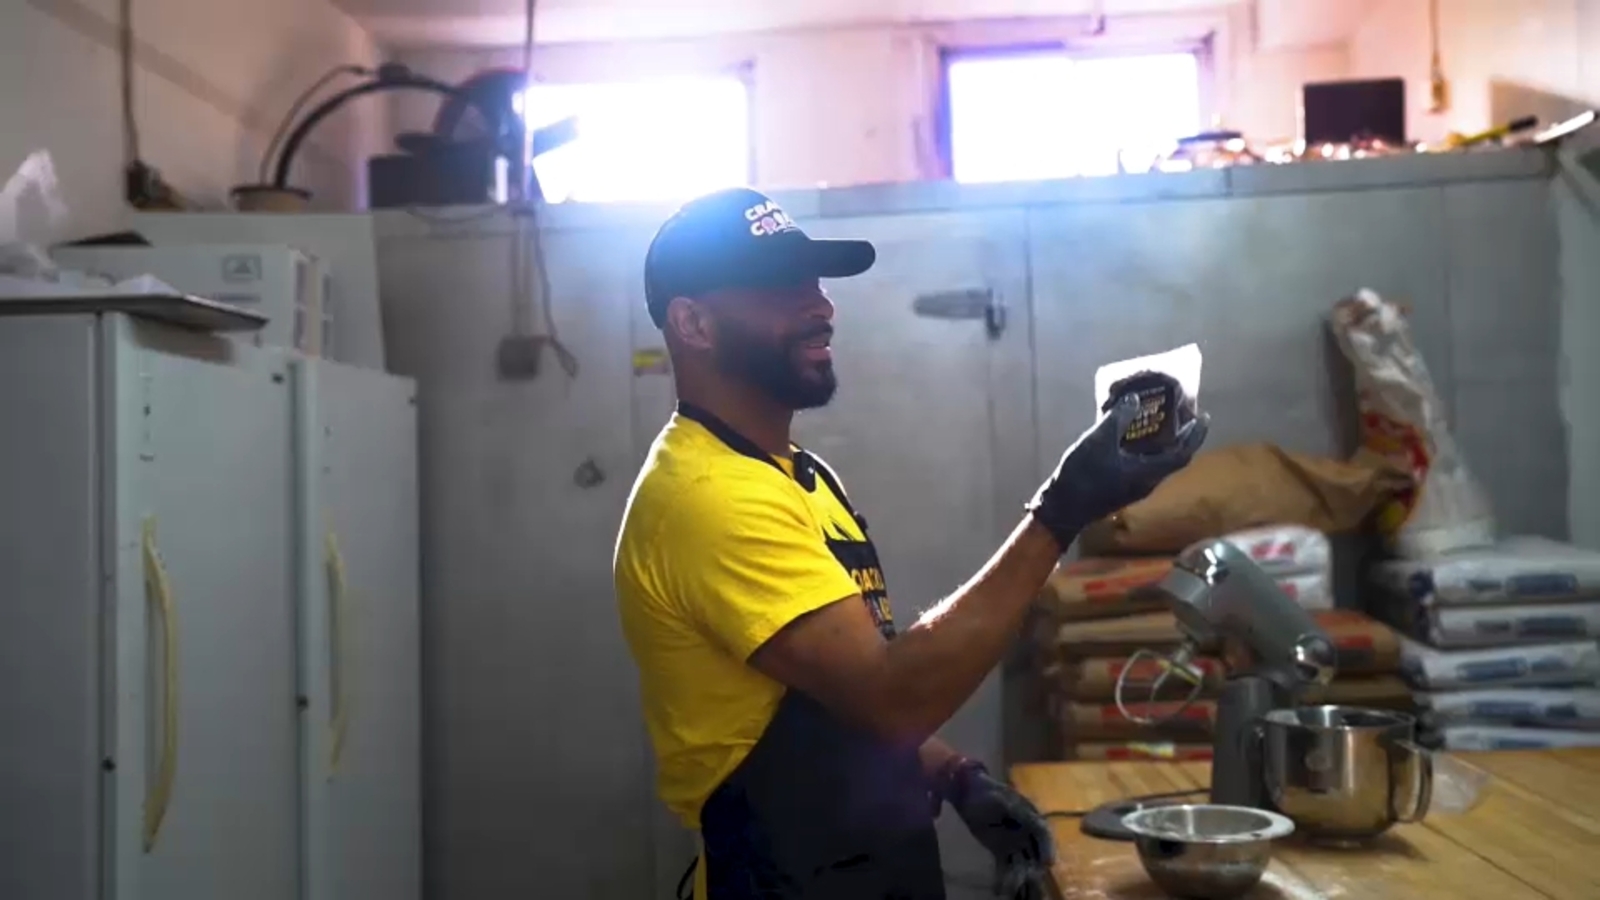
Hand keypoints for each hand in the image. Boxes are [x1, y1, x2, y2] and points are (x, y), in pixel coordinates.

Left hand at [946, 762, 1054, 899]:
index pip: (1043, 834)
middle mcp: (1026, 833)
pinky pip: (1005, 867)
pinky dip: (1003, 879)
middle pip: (1034, 854)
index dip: (1048, 848)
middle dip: (1034, 870)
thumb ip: (1019, 812)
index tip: (1048, 863)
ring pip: (1021, 864)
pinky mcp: (1000, 851)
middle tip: (1030, 882)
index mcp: (1031, 817)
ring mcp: (1014, 844)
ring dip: (1019, 879)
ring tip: (1012, 892)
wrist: (966, 793)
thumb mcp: (1004, 800)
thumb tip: (1038, 823)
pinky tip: (999, 890)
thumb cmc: (986, 793)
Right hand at [1026, 389, 1208, 550]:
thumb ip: (1119, 418)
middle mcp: (1147, 482)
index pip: (1182, 454)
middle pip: (1174, 458)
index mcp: (1148, 472)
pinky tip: (1134, 436)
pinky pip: (1144, 464)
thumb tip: (1135, 400)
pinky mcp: (1122, 487)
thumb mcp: (1100, 440)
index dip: (1195, 435)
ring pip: (1158, 462)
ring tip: (1162, 421)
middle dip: (1182, 436)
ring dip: (1165, 442)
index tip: (1203, 416)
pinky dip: (1147, 448)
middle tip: (1183, 414)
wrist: (1064, 507)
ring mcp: (1135, 486)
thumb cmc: (1084, 474)